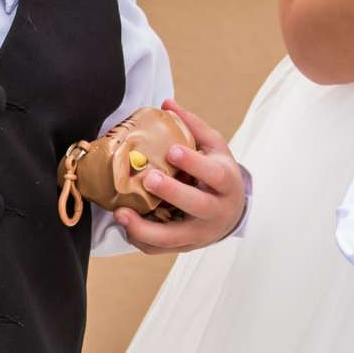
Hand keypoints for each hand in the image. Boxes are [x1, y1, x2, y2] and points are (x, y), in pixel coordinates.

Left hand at [112, 100, 249, 253]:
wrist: (232, 211)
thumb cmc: (217, 173)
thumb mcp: (214, 147)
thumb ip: (192, 126)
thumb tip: (167, 102)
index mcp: (226, 182)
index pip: (214, 173)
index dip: (194, 163)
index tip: (173, 151)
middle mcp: (216, 211)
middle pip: (198, 205)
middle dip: (172, 193)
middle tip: (148, 178)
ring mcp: (201, 233)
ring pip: (174, 238)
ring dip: (145, 228)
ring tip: (121, 212)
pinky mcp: (185, 247)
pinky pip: (160, 249)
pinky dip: (140, 240)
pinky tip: (124, 224)